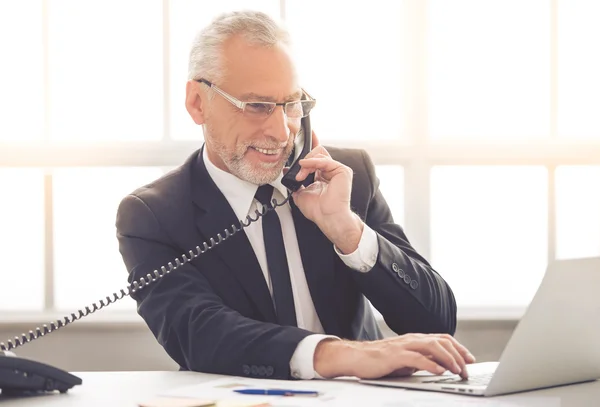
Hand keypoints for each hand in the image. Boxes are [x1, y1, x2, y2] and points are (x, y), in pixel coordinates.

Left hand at [291, 131, 362, 253]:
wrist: (328, 218)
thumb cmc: (319, 210)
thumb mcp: (300, 193)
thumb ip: (295, 181)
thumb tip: (286, 171)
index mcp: (323, 174)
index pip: (316, 156)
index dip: (311, 144)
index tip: (305, 135)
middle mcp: (331, 170)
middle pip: (317, 152)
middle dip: (304, 160)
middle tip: (298, 175)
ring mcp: (337, 170)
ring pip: (320, 154)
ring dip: (306, 164)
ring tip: (301, 177)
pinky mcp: (342, 170)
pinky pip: (325, 160)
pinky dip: (313, 162)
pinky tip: (305, 167)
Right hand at [314, 334, 476, 379]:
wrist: (355, 357)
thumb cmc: (379, 360)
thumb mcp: (405, 360)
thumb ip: (421, 360)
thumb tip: (439, 367)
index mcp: (415, 339)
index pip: (442, 339)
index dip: (459, 348)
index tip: (470, 359)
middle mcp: (411, 339)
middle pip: (441, 341)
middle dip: (458, 355)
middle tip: (466, 369)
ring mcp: (403, 346)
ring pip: (432, 346)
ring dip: (448, 359)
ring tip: (457, 370)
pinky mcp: (395, 355)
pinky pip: (416, 358)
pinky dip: (430, 364)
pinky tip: (439, 371)